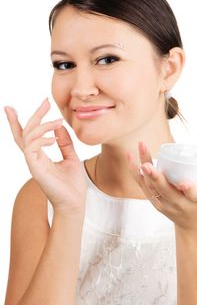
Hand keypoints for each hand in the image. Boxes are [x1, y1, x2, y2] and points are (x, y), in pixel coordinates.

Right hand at [4, 98, 86, 214]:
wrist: (75, 202)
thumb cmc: (73, 183)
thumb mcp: (71, 157)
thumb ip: (64, 142)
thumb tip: (59, 127)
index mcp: (40, 156)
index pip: (25, 136)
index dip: (18, 121)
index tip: (13, 106)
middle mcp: (34, 158)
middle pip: (25, 132)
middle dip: (33, 115)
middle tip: (46, 103)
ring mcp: (33, 164)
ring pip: (27, 138)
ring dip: (42, 126)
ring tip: (58, 122)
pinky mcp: (36, 169)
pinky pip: (31, 149)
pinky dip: (41, 139)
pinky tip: (54, 138)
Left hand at [127, 141, 196, 229]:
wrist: (192, 224)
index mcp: (195, 201)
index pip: (193, 195)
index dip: (189, 189)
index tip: (184, 184)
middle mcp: (177, 204)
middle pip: (164, 190)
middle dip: (155, 178)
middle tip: (146, 165)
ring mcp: (163, 203)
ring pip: (150, 186)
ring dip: (141, 170)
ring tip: (134, 152)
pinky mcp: (153, 200)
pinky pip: (142, 185)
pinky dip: (134, 171)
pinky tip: (129, 156)